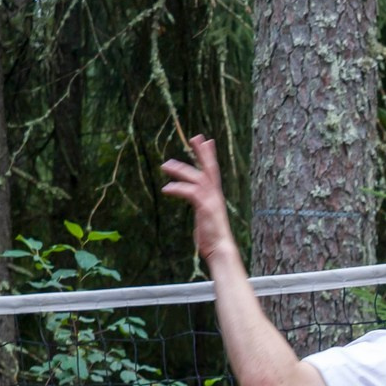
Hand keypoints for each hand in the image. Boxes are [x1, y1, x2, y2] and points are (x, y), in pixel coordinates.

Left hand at [162, 135, 236, 267]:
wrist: (220, 249)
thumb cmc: (212, 238)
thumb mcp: (206, 218)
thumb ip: (201, 208)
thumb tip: (197, 206)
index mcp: (215, 196)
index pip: (213, 171)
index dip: (209, 155)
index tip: (206, 140)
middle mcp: (216, 195)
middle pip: (209, 168)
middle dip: (202, 152)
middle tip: (195, 136)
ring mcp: (212, 200)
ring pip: (196, 177)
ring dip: (180, 170)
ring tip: (165, 165)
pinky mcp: (205, 207)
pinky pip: (190, 192)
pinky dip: (177, 188)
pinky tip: (166, 189)